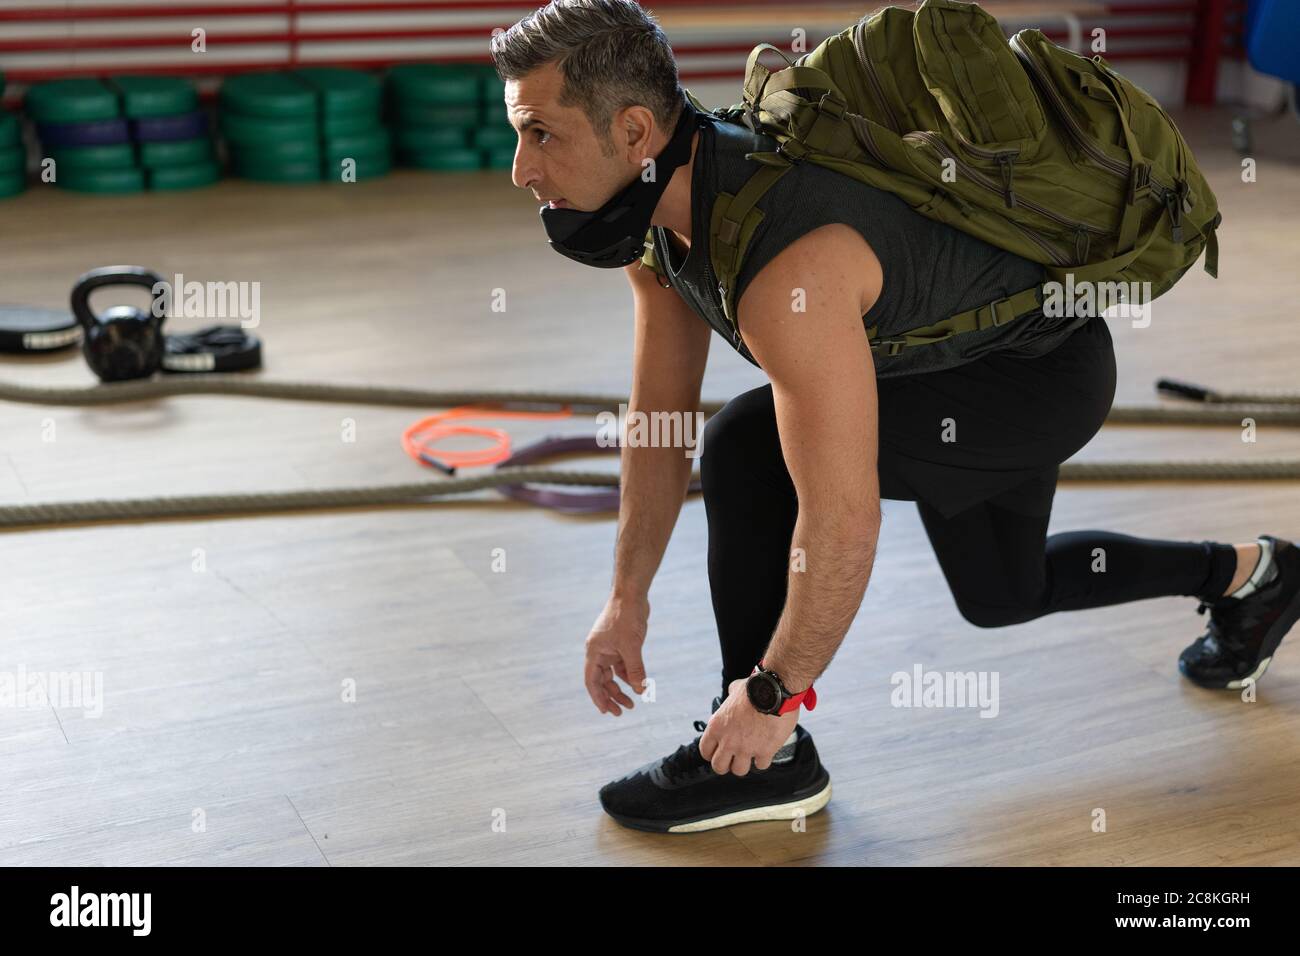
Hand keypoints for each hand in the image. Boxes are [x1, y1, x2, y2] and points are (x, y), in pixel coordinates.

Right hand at [583, 594, 649, 715]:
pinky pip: (622, 665)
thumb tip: (640, 690)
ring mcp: (609, 647)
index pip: (592, 681)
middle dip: (611, 697)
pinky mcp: (621, 644)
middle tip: (623, 711)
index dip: (598, 698)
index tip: (607, 711)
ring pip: (612, 674)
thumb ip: (634, 670)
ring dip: (621, 688)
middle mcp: (599, 651)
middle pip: (602, 680)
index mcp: (594, 652)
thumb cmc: (626, 617)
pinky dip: (628, 675)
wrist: (632, 594)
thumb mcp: (631, 647)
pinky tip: (638, 685)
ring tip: (633, 702)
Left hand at [699, 678, 799, 775]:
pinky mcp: (764, 752)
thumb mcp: (736, 689)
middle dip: (726, 764)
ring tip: (750, 754)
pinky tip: (766, 750)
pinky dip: (764, 759)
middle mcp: (728, 740)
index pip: (705, 750)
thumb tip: (732, 695)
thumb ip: (731, 697)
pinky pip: (761, 765)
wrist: (775, 691)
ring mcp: (746, 748)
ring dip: (745, 763)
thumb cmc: (756, 688)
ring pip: (739, 771)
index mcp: (717, 726)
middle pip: (719, 767)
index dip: (712, 752)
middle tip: (733, 758)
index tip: (719, 751)